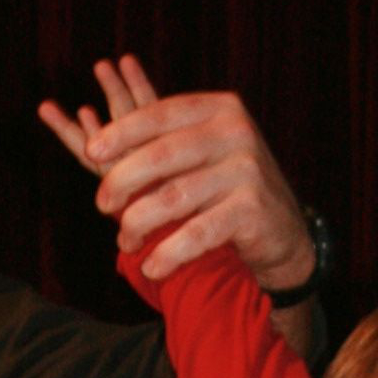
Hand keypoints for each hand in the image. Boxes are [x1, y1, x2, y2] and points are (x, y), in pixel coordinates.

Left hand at [39, 55, 316, 293]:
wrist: (284, 231)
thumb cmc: (228, 190)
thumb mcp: (201, 154)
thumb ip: (163, 144)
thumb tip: (94, 146)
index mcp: (218, 109)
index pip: (159, 114)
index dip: (122, 132)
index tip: (92, 150)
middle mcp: (235, 132)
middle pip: (161, 155)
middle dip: (123, 181)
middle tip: (102, 205)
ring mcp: (246, 169)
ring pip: (174, 196)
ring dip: (140, 223)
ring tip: (126, 241)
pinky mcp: (251, 210)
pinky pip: (197, 234)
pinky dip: (169, 253)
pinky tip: (152, 268)